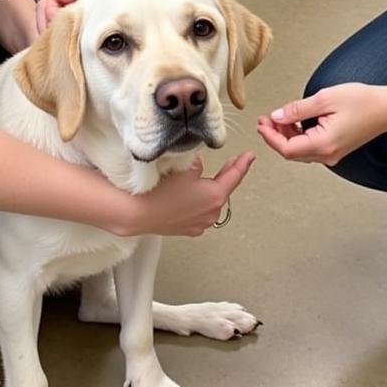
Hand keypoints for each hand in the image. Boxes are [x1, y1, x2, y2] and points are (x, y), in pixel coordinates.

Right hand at [129, 153, 255, 236]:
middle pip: (223, 189)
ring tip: (201, 178)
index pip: (234, 176)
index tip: (249, 156)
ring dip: (210, 190)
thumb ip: (198, 164)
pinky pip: (200, 212)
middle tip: (230, 162)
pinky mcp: (189, 230)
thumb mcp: (182, 168)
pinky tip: (189, 195)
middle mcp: (212, 213)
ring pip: (211, 202)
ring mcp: (201, 224)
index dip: (242, 164)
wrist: (137, 213)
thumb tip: (200, 166)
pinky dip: (199, 203)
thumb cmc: (159, 190)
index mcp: (215, 195)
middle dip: (225, 176)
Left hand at [256, 83, 386, 166]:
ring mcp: (333, 153)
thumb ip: (298, 109)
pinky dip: (299, 136)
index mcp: (323, 144)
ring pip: (300, 151)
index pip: (286, 148)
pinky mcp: (336, 148)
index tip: (261, 123)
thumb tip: (277, 116)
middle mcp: (328, 154)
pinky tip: (295, 122)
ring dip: (287, 136)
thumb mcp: (325, 98)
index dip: (270, 137)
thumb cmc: (363, 102)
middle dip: (275, 136)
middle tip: (266, 119)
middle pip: (292, 152)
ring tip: (279, 118)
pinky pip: (311, 147)